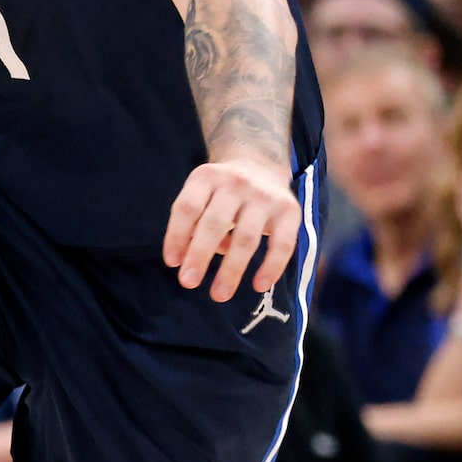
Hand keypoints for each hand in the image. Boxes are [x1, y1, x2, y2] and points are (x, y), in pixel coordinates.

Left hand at [162, 155, 300, 302]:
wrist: (262, 166)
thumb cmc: (221, 193)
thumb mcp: (201, 196)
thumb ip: (191, 225)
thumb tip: (186, 261)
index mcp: (206, 178)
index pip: (187, 208)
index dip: (176, 236)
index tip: (172, 263)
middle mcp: (235, 183)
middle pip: (214, 223)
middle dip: (199, 255)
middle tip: (188, 283)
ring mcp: (264, 196)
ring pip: (245, 238)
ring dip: (231, 269)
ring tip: (219, 295)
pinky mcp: (290, 210)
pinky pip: (282, 244)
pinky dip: (271, 266)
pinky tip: (259, 286)